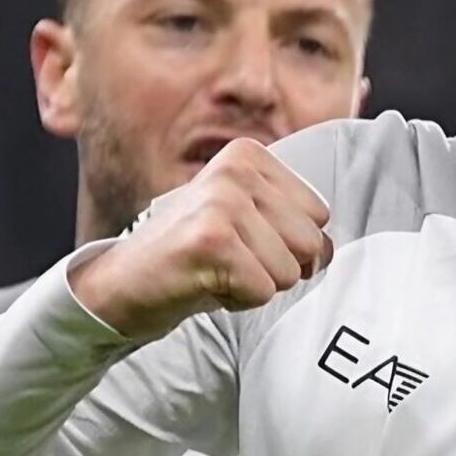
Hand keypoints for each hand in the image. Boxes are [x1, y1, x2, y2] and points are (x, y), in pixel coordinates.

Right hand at [69, 138, 331, 340]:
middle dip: (275, 267)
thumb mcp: (250, 223)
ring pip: (289, 271)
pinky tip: (203, 282)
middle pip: (311, 244)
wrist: (123, 284)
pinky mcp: (210, 241)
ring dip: (254, 285)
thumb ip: (294, 222)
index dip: (286, 244)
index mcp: (249, 156)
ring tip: (215, 270)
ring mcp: (222, 203)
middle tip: (228, 260)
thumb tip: (331, 248)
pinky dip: (237, 300)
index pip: (319, 216)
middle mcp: (235, 170)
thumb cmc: (195, 257)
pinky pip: (263, 290)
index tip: (242, 241)